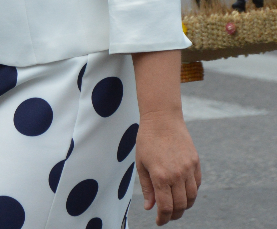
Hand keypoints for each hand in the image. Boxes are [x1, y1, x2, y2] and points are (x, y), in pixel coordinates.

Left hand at [136, 109, 200, 224]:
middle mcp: (177, 175)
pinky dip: (191, 193)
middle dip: (173, 215)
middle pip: (180, 205)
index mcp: (160, 176)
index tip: (159, 222)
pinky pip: (197, 185)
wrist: (162, 119)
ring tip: (175, 208)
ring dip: (184, 206)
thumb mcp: (141, 164)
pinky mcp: (196, 163)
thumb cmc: (146, 140)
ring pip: (191, 197)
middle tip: (166, 217)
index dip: (163, 218)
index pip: (166, 207)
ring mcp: (188, 169)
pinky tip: (183, 193)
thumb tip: (150, 208)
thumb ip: (147, 188)